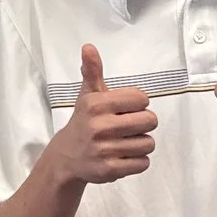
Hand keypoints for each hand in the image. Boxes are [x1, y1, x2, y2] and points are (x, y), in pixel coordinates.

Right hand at [44, 44, 156, 185]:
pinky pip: (144, 163)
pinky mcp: (110, 170)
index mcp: (97, 104)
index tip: (125, 109)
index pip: (141, 98)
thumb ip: (92, 71)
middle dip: (143, 124)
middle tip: (128, 127)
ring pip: (149, 143)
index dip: (138, 104)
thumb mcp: (87, 96)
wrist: (66, 158)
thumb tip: (88, 47)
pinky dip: (138, 161)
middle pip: (150, 120)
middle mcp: (100, 126)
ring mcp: (105, 149)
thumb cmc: (83, 122)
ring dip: (141, 143)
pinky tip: (124, 156)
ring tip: (125, 142)